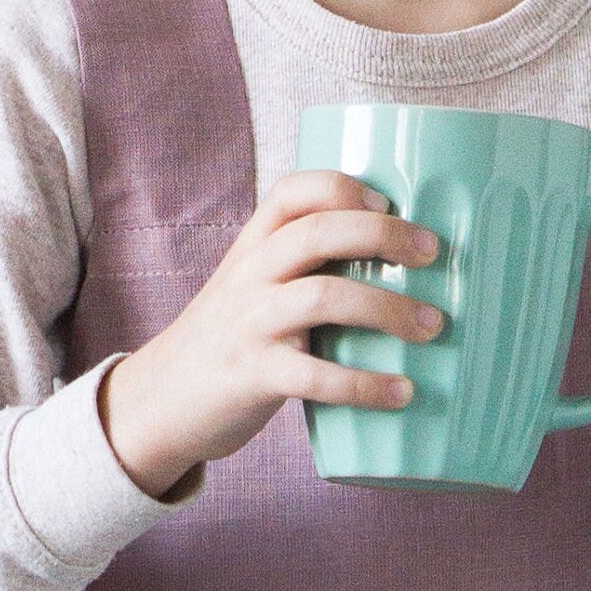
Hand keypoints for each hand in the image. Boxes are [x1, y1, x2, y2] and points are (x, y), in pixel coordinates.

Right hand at [100, 170, 443, 495]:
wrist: (158, 402)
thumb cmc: (229, 342)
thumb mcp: (252, 290)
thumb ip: (303, 272)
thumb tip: (402, 272)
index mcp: (253, 247)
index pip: (292, 192)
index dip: (343, 188)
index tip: (390, 202)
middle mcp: (249, 275)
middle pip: (317, 233)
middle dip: (383, 235)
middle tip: (432, 253)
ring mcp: (249, 324)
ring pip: (323, 297)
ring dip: (387, 310)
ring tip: (432, 327)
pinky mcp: (251, 376)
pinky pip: (315, 376)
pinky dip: (365, 385)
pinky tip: (401, 392)